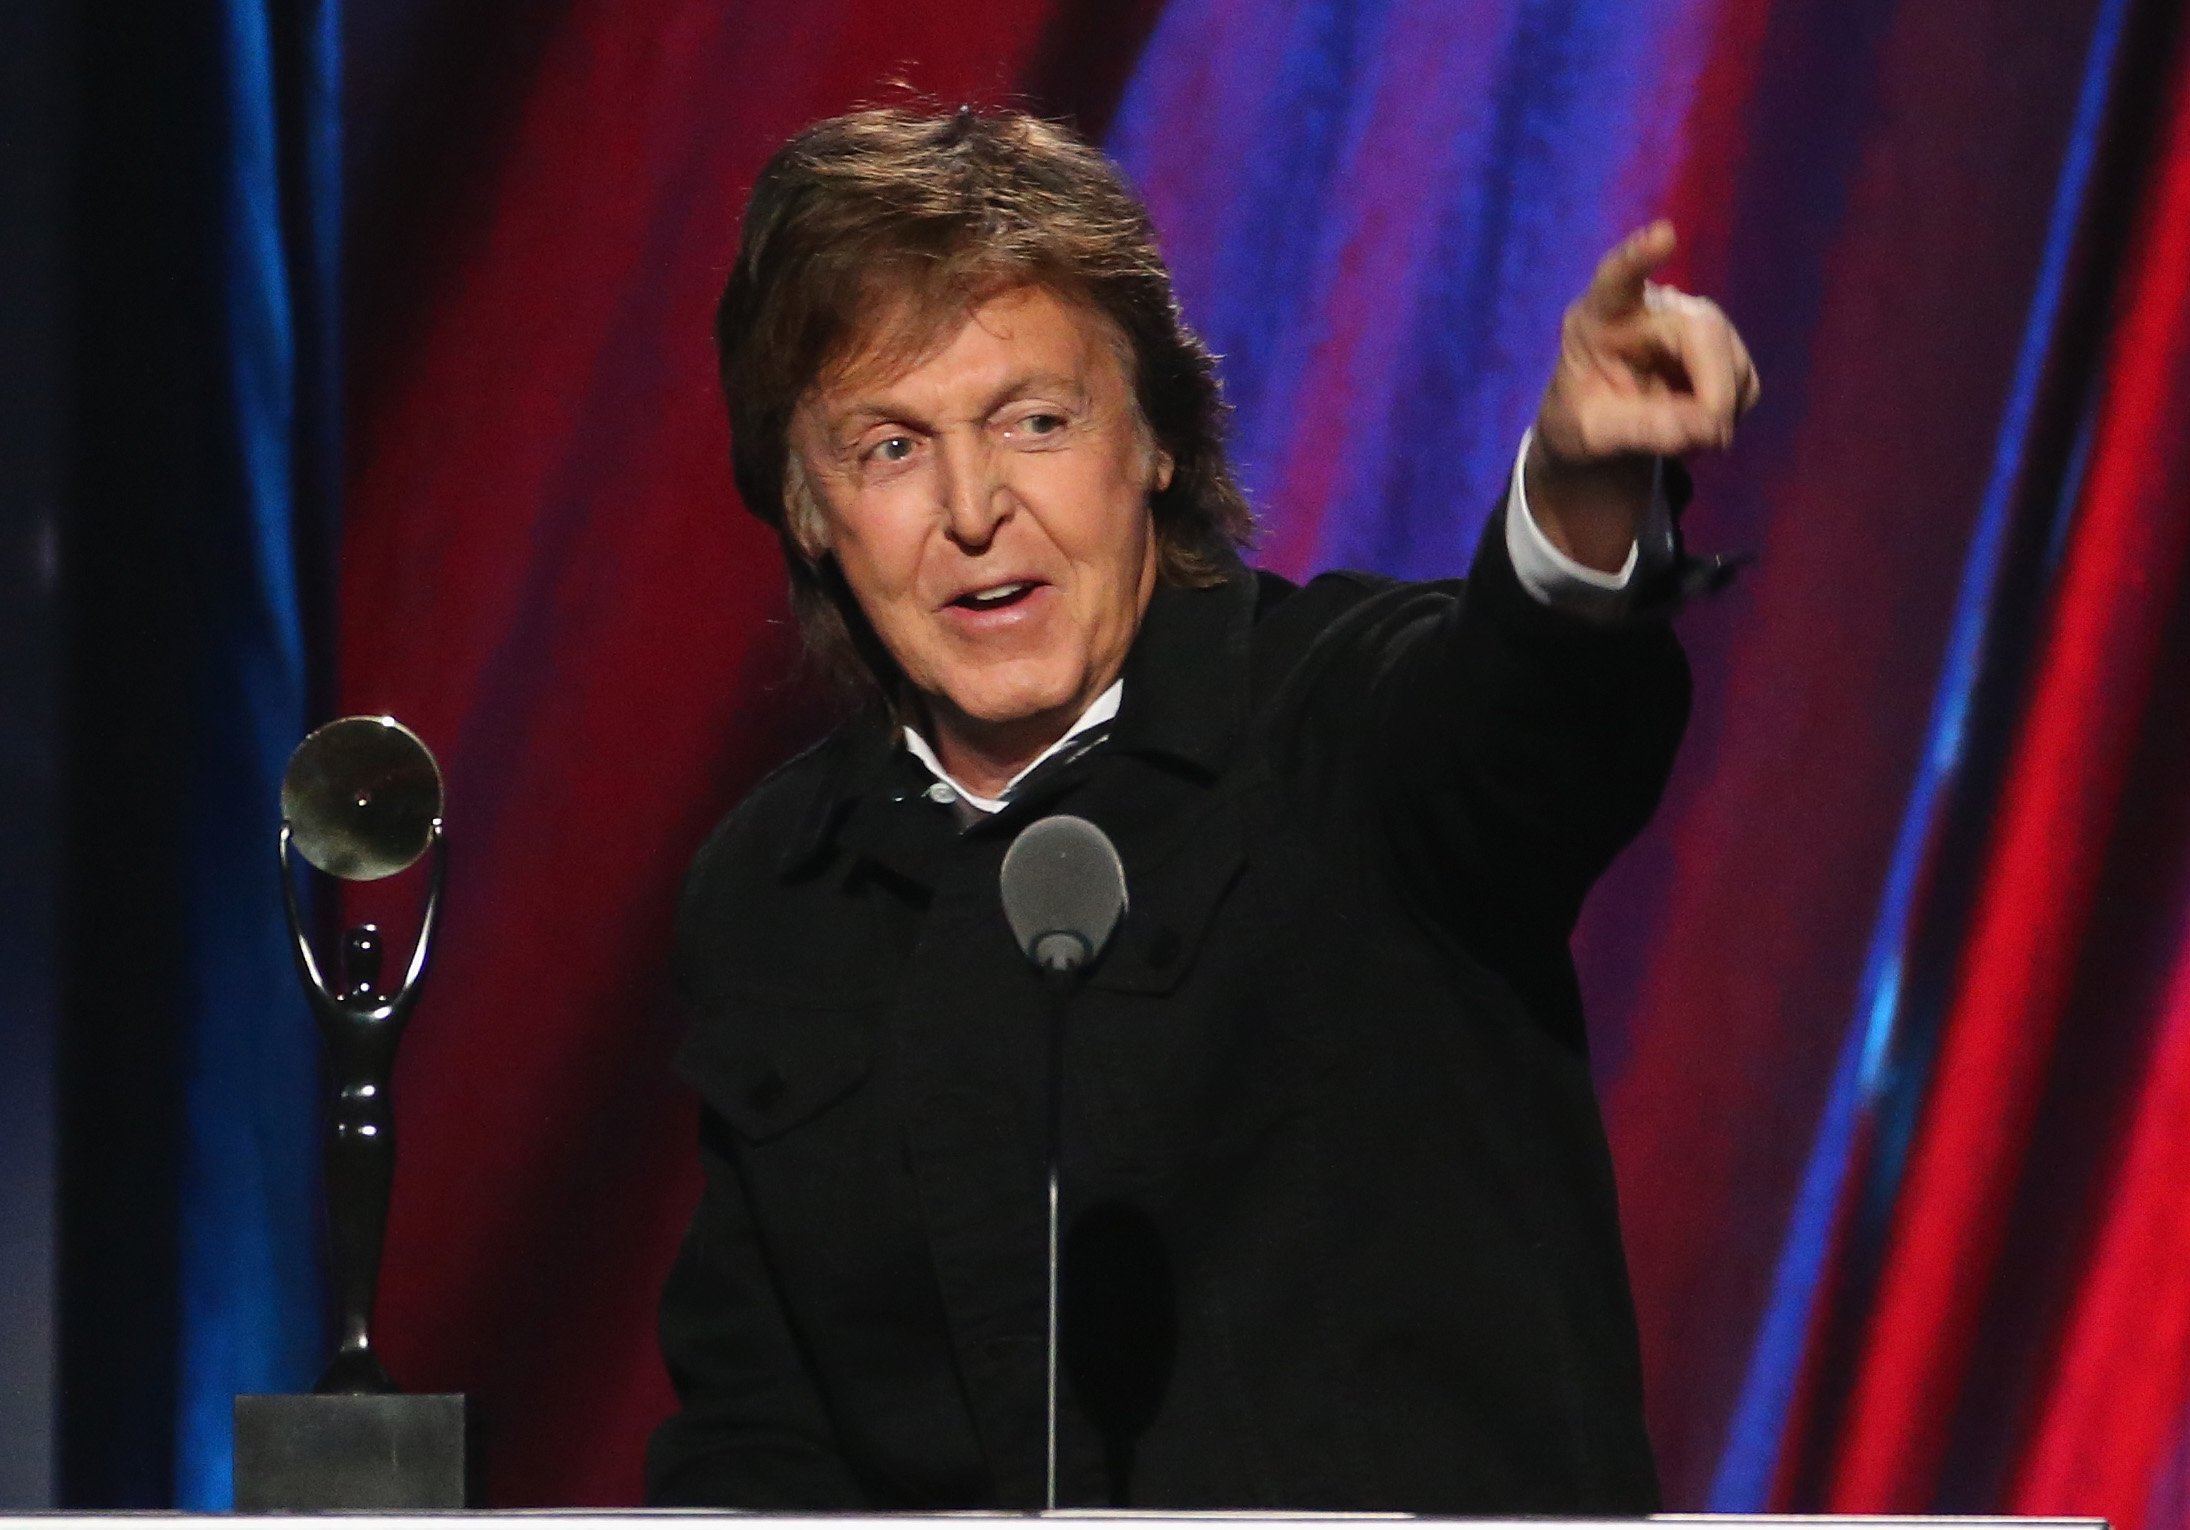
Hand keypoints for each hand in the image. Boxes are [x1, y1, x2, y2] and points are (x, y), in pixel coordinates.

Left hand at [1526, 220, 1759, 572]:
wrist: (1599, 423)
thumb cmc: (1581, 418)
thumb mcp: (1587, 435)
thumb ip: (1637, 430)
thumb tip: (1707, 428)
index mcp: (1600, 314)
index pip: (1618, 278)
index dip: (1639, 256)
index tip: (1664, 234)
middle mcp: (1652, 307)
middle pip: (1701, 331)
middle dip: (1714, 389)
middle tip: (1707, 439)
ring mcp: (1694, 323)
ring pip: (1731, 361)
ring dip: (1717, 414)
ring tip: (1676, 441)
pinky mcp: (1725, 349)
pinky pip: (1744, 385)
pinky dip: (1727, 418)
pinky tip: (1694, 427)